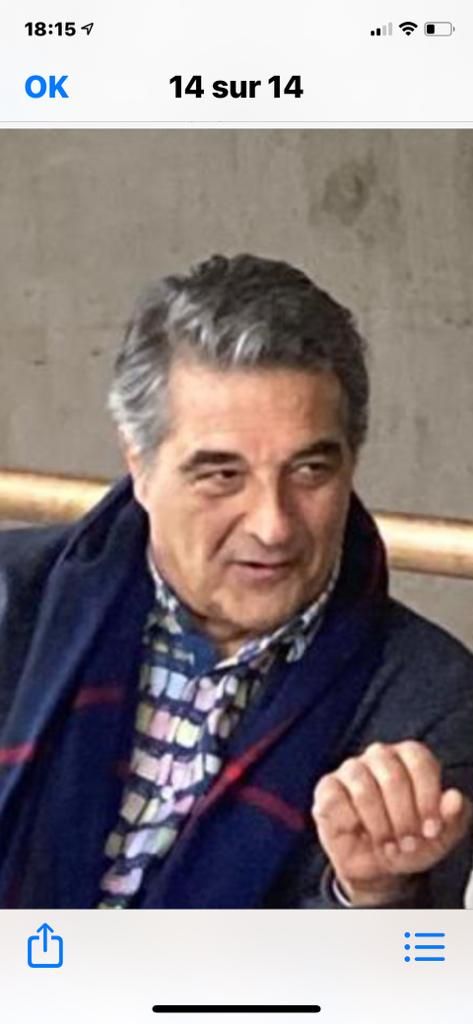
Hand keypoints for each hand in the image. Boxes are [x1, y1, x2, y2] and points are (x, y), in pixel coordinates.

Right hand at [312, 741, 471, 905]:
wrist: (376, 868)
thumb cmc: (409, 843)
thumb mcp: (439, 837)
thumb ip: (453, 817)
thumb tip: (454, 798)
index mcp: (409, 758)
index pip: (419, 761)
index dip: (427, 797)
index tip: (431, 829)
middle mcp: (379, 756)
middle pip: (393, 776)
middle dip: (404, 818)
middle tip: (408, 843)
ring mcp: (351, 769)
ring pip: (364, 789)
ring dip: (380, 825)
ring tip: (388, 845)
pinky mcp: (327, 787)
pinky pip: (337, 800)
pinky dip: (352, 823)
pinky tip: (359, 833)